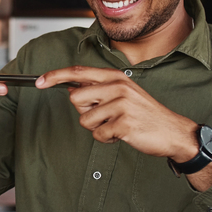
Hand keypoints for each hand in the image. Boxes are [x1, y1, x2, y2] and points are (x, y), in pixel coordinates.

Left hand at [39, 66, 198, 161]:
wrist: (173, 132)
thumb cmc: (144, 114)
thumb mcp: (124, 94)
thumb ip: (99, 89)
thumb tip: (71, 89)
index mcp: (115, 77)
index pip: (77, 72)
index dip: (55, 76)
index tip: (38, 81)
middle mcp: (118, 87)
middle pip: (75, 99)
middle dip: (84, 112)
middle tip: (104, 116)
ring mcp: (122, 105)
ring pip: (85, 121)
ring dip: (97, 128)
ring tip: (116, 124)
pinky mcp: (124, 124)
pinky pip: (98, 135)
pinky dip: (106, 139)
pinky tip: (122, 134)